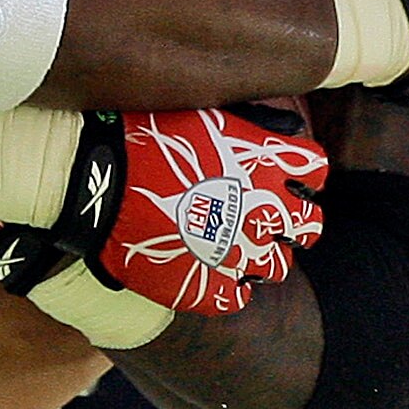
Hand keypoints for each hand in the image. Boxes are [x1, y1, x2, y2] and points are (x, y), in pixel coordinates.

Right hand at [56, 103, 325, 317]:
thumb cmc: (141, 134)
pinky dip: (227, 287)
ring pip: (278, 267)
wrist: (94, 181)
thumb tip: (283, 127)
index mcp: (267, 164)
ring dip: (262, 256)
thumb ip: (249, 123)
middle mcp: (264, 211)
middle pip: (309, 227)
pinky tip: (208, 273)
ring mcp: (239, 255)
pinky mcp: (209, 288)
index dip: (303, 176)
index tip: (288, 179)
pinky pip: (236, 297)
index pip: (315, 172)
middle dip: (295, 223)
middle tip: (268, 219)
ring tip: (235, 249)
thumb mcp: (203, 111)